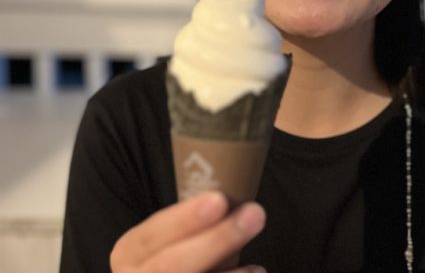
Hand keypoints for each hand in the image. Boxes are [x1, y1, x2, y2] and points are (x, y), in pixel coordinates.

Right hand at [110, 192, 265, 272]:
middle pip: (168, 267)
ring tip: (259, 269)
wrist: (174, 272)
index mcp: (130, 254)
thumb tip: (238, 194)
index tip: (219, 200)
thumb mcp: (177, 236)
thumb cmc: (181, 254)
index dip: (184, 220)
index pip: (151, 235)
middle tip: (254, 215)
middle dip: (215, 241)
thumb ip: (198, 219)